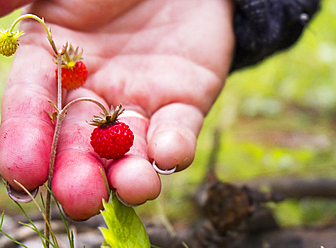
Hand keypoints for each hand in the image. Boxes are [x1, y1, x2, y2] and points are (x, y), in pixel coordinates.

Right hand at [0, 0, 233, 219]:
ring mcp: (143, 102)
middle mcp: (98, 93)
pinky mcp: (185, 102)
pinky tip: (169, 156)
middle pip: (83, 143)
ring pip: (133, 148)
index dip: (27, 141)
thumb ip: (18, 2)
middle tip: (81, 200)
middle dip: (81, 173)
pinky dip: (174, 146)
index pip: (34, 108)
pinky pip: (179, 131)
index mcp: (58, 66)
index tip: (23, 174)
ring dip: (131, 174)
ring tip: (133, 188)